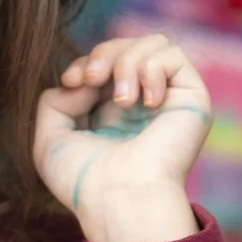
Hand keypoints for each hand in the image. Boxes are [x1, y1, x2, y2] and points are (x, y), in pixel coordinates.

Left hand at [33, 33, 212, 241]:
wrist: (118, 198)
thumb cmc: (84, 180)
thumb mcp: (50, 140)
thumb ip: (54, 101)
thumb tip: (83, 80)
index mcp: (112, 113)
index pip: (105, 62)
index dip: (86, 61)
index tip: (71, 81)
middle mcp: (142, 104)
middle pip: (127, 46)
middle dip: (103, 54)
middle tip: (92, 79)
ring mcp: (167, 99)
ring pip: (153, 43)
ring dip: (127, 61)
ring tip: (122, 99)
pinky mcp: (190, 98)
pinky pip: (175, 55)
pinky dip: (152, 68)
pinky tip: (144, 102)